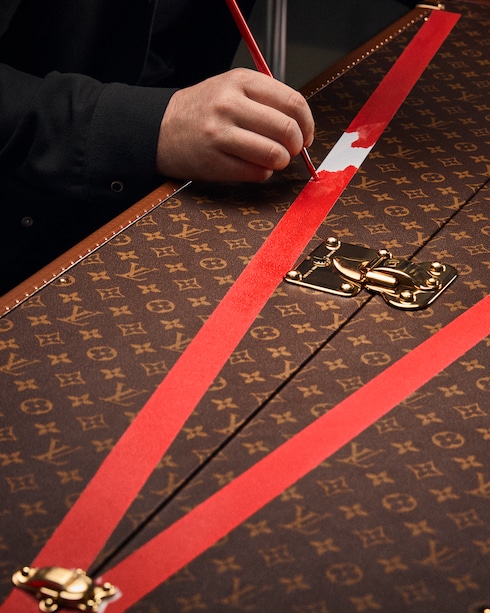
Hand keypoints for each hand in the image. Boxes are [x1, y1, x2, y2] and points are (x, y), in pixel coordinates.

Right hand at [156, 68, 314, 181]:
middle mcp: (230, 105)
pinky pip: (256, 173)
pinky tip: (253, 167)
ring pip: (274, 154)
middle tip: (291, 150)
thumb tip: (301, 126)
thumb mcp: (231, 89)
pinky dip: (263, 173)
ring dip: (280, 162)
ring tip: (272, 160)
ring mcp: (221, 134)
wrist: (160, 129)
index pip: (292, 102)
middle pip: (286, 130)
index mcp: (240, 81)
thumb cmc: (202, 110)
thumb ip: (265, 100)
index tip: (307, 135)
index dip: (307, 123)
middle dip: (296, 146)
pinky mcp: (215, 162)